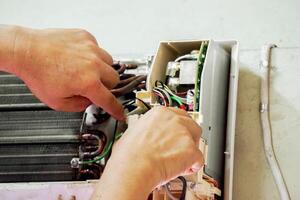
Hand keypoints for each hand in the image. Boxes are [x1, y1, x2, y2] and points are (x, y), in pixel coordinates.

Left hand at [8, 27, 123, 118]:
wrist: (27, 50)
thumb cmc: (38, 73)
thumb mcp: (58, 102)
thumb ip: (80, 106)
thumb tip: (90, 101)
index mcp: (88, 82)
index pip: (109, 100)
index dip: (116, 109)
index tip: (121, 113)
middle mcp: (93, 64)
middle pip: (115, 79)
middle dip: (107, 86)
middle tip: (94, 86)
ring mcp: (91, 48)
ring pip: (110, 62)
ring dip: (103, 69)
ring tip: (87, 70)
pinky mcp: (86, 37)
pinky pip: (98, 48)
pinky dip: (93, 55)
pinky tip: (79, 58)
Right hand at [92, 107, 203, 199]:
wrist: (132, 167)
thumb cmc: (127, 155)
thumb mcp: (133, 131)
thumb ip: (147, 130)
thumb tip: (145, 136)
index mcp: (159, 113)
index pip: (178, 115)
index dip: (178, 127)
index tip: (176, 135)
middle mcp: (173, 119)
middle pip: (192, 125)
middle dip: (188, 137)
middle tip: (179, 149)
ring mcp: (184, 133)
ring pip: (197, 141)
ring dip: (190, 151)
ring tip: (177, 161)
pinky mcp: (191, 150)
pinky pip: (199, 159)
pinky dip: (192, 167)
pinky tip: (180, 170)